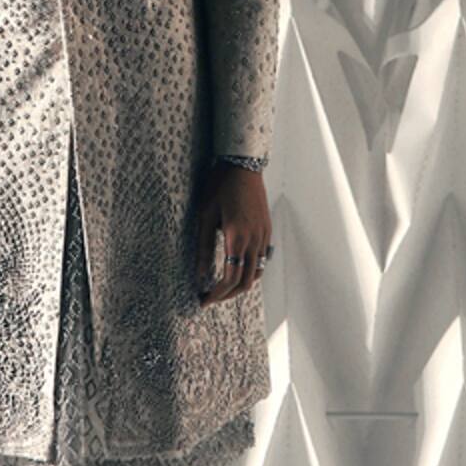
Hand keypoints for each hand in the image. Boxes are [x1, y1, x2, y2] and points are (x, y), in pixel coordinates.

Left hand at [196, 162, 271, 305]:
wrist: (242, 165)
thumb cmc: (219, 187)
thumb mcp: (204, 216)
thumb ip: (202, 248)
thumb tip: (198, 275)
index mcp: (236, 238)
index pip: (229, 278)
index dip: (216, 294)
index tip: (203, 300)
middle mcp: (254, 240)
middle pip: (245, 282)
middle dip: (227, 295)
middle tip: (209, 298)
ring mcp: (264, 236)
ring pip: (256, 273)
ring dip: (240, 285)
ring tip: (222, 288)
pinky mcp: (267, 230)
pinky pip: (262, 260)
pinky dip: (250, 271)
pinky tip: (235, 269)